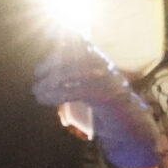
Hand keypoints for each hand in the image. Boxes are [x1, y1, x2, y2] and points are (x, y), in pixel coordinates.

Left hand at [32, 38, 164, 167]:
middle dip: (53, 60)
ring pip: (74, 71)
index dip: (66, 39)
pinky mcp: (106, 97)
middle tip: (37, 72)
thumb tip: (47, 67)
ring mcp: (107, 80)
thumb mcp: (90, 86)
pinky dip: (55, 94)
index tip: (51, 46)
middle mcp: (105, 66)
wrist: (130, 128)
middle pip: (75, 53)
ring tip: (36, 90)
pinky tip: (45, 99)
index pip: (82, 42)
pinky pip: (75, 91)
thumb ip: (74, 75)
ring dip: (50, 80)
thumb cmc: (105, 107)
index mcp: (101, 60)